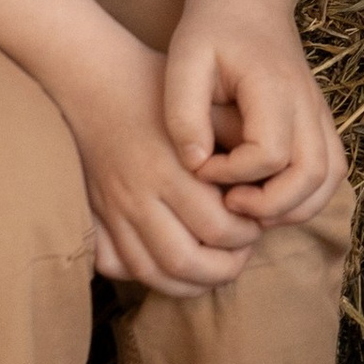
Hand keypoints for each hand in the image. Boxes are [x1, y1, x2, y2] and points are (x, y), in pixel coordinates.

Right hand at [62, 39, 263, 299]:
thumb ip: (237, 140)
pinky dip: (147, 277)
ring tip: (213, 266)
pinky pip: (118, 265)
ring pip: (154, 273)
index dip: (248, 235)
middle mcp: (141, 195)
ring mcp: (114, 210)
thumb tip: (272, 177)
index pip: (220, 229)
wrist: (92, 81)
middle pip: (188, 262)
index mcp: (173, 168)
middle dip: (224, 267)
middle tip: (240, 252)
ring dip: (190, 282)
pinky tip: (171, 266)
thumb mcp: (204, 104)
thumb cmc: (155, 87)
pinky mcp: (97, 215)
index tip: (258, 222)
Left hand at [163, 0, 342, 231]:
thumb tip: (196, 164)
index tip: (200, 165)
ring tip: (248, 206)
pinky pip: (331, 170)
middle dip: (270, 204)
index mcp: (273, 86)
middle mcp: (307, 102)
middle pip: (312, 174)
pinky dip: (306, 194)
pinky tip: (267, 195)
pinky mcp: (320, 121)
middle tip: (229, 203)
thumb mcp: (183, 60)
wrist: (248, 1)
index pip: (269, 153)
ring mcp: (319, 112)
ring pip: (330, 178)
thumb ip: (183, 113)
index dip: (232, 174)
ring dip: (294, 206)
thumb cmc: (211, 30)